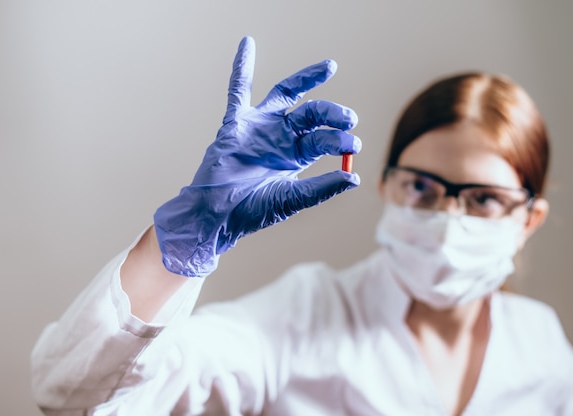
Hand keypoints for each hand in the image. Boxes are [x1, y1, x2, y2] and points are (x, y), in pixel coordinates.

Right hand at [153, 36, 361, 276]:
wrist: (218, 214)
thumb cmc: (253, 210)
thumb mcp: (292, 199)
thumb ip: (322, 188)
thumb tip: (354, 178)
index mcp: (298, 155)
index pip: (324, 138)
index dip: (340, 139)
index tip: (353, 145)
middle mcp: (282, 137)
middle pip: (312, 114)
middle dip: (332, 113)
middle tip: (348, 118)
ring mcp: (261, 127)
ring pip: (287, 94)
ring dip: (308, 79)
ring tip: (330, 67)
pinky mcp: (237, 123)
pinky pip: (239, 90)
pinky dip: (241, 67)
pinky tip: (247, 44)